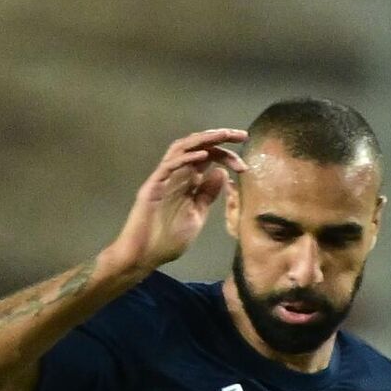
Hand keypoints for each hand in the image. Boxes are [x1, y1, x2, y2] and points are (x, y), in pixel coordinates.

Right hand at [105, 130, 247, 275]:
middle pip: (198, 147)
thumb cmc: (168, 238)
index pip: (209, 159)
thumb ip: (208, 195)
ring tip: (222, 135)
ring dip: (203, 140)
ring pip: (181, 149)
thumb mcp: (197, 215)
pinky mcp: (153, 187)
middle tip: (241, 135)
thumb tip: (222, 174)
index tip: (245, 165)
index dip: (227, 157)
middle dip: (219, 138)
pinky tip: (202, 156)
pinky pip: (169, 167)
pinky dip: (185, 159)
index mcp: (188, 181)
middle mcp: (176, 175)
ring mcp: (163, 179)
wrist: (145, 254)